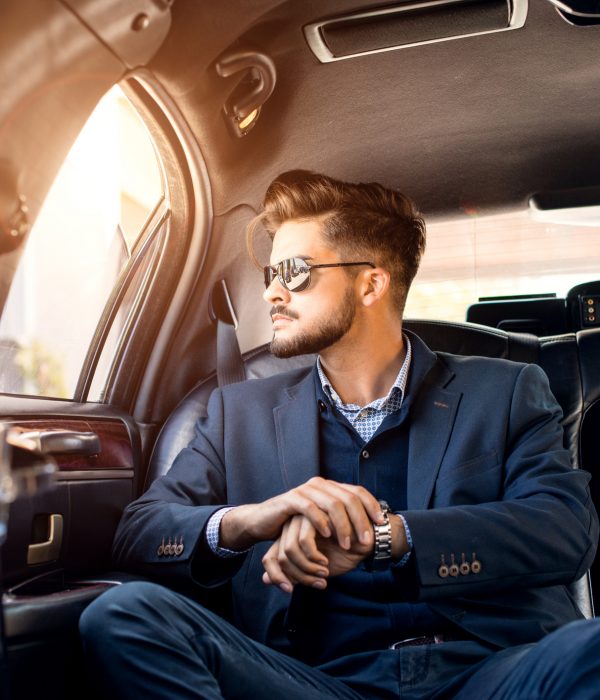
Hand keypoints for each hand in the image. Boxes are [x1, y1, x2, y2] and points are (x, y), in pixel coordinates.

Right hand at [220, 477, 382, 550]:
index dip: (372, 505)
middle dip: (360, 520)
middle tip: (365, 542)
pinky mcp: (291, 499)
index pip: (358, 491)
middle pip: (349, 498)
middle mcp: (321, 485)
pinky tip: (327, 535)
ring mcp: (306, 490)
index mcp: (331, 488)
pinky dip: (321, 521)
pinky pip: (310, 507)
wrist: (265, 522)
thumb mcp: (324, 522)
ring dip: (343, 525)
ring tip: (347, 544)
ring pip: (332, 503)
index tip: (382, 523)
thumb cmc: (297, 525)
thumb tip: (371, 527)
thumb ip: (343, 520)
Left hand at [261, 514, 373, 592]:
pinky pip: (302, 541)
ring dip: (307, 569)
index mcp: (291, 536)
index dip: (277, 577)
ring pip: (289, 549)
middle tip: (317, 583)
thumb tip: (265, 579)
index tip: (290, 590)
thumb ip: (292, 572)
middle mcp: (292, 525)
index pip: (271, 558)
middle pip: (279, 555)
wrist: (370, 541)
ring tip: (323, 573)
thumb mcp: (315, 569)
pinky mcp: (313, 514)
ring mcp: (302, 517)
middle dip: (298, 576)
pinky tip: (326, 562)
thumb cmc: (343, 554)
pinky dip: (313, 558)